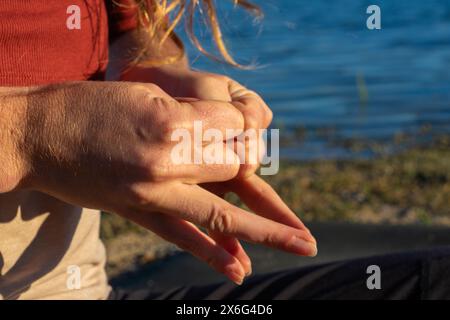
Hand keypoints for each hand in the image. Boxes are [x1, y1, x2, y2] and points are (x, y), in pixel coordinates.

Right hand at [11, 81, 314, 284]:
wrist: (40, 135)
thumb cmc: (90, 105)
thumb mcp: (144, 93)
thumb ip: (188, 114)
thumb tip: (226, 132)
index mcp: (169, 124)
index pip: (234, 127)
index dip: (240, 124)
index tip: (237, 123)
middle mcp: (166, 163)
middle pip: (234, 169)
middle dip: (248, 163)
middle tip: (249, 161)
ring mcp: (153, 195)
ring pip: (222, 214)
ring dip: (267, 229)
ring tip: (304, 243)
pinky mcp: (139, 213)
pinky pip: (183, 236)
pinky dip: (214, 253)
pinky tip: (241, 269)